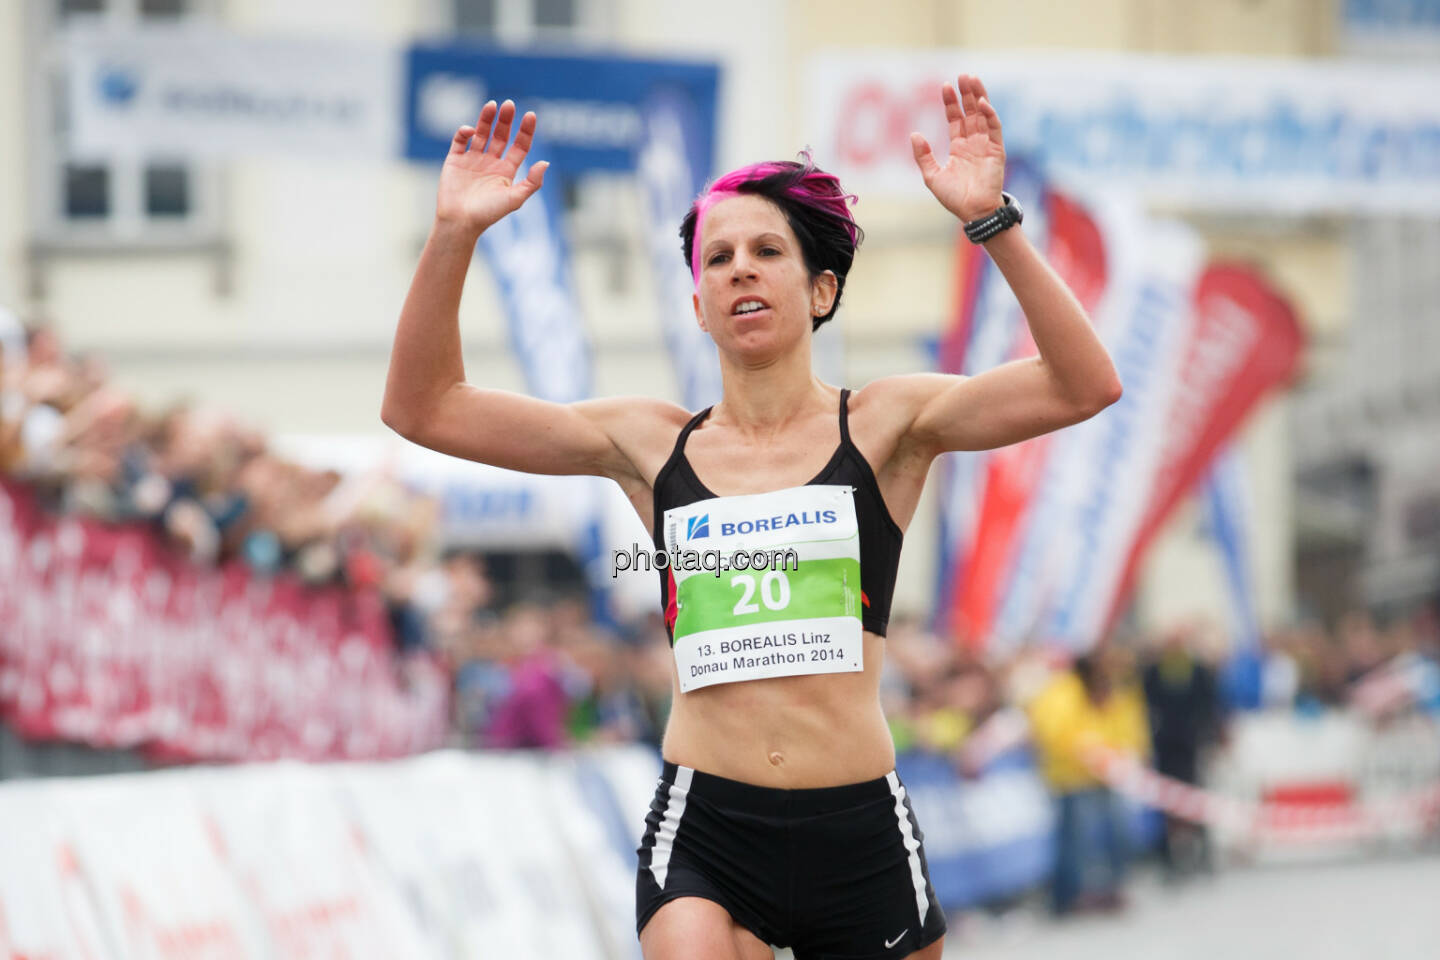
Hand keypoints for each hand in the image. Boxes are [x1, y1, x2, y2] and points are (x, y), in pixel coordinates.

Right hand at [436, 99, 548, 233]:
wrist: (459, 222)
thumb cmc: (488, 214)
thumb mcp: (514, 199)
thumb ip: (532, 182)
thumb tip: (546, 162)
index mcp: (507, 171)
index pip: (520, 146)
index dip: (526, 131)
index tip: (531, 115)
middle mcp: (491, 163)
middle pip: (501, 135)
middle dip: (506, 120)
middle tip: (510, 104)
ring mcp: (473, 160)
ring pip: (481, 133)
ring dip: (487, 119)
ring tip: (492, 105)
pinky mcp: (455, 160)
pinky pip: (460, 140)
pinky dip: (465, 132)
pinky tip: (472, 130)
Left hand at [909, 74, 1005, 222]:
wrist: (973, 212)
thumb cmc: (955, 198)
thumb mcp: (932, 176)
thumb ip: (923, 155)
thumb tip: (914, 134)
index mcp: (959, 147)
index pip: (956, 118)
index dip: (951, 102)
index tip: (945, 86)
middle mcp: (973, 142)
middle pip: (971, 112)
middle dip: (967, 93)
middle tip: (963, 75)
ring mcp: (986, 145)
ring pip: (983, 114)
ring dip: (979, 96)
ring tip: (972, 79)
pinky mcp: (996, 150)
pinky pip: (994, 128)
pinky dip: (989, 115)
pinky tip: (982, 103)